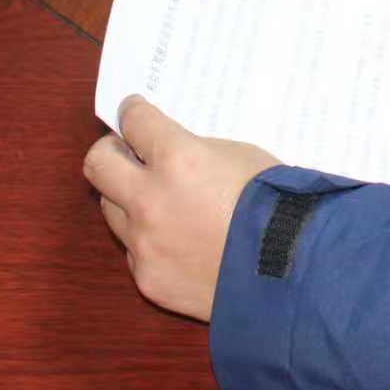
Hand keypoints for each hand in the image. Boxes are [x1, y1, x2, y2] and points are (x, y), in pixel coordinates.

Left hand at [84, 96, 277, 321]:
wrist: (292, 271)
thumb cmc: (276, 205)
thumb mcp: (240, 156)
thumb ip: (196, 152)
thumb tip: (172, 151)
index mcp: (176, 158)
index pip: (135, 121)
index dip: (133, 112)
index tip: (132, 111)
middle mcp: (149, 199)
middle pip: (98, 164)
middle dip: (109, 151)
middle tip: (123, 151)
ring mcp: (144, 242)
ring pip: (111, 209)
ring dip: (128, 199)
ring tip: (155, 201)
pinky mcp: (148, 278)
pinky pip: (135, 251)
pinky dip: (149, 241)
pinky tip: (177, 243)